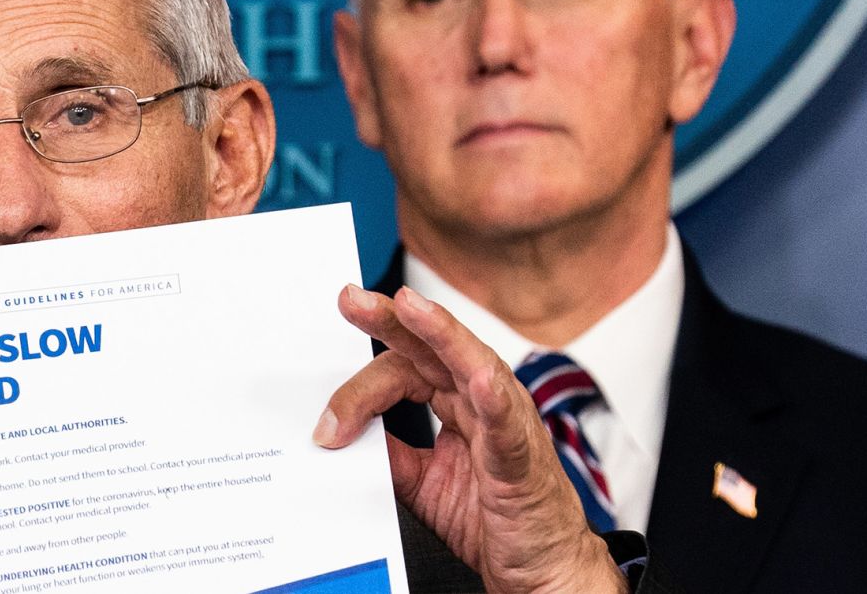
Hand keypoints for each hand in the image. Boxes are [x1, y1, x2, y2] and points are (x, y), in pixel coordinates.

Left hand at [316, 285, 626, 593]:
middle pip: (430, 348)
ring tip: (408, 306)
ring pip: (471, 364)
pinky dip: (494, 398)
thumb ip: (389, 451)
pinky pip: (507, 423)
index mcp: (457, 400)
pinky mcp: (522, 458)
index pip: (402, 370)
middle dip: (389, 319)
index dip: (359, 390)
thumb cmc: (492, 518)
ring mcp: (506, 422)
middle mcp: (481, 400)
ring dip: (438, 332)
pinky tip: (478, 379)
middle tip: (350, 299)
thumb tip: (342, 431)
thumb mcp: (421, 481)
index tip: (326, 423)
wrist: (540, 566)